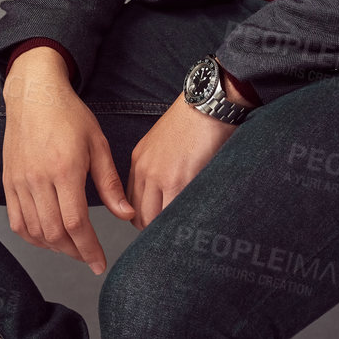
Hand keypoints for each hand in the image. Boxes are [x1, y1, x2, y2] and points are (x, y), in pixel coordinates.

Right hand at [1, 47, 135, 274]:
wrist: (33, 94)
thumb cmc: (69, 115)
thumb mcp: (98, 144)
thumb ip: (109, 183)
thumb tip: (125, 215)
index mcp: (65, 169)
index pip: (76, 223)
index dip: (89, 249)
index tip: (99, 263)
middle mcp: (38, 178)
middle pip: (54, 232)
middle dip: (74, 252)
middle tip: (88, 257)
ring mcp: (19, 181)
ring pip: (34, 230)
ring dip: (54, 247)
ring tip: (71, 247)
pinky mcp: (8, 181)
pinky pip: (16, 220)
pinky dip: (31, 236)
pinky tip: (46, 237)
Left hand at [127, 76, 247, 228]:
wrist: (205, 104)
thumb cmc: (192, 122)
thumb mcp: (163, 144)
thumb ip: (159, 168)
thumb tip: (167, 195)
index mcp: (139, 161)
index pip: (133, 202)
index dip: (146, 217)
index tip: (160, 224)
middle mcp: (144, 171)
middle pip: (140, 216)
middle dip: (154, 229)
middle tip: (173, 234)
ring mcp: (160, 177)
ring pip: (154, 220)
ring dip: (168, 229)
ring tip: (184, 232)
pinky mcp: (180, 181)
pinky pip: (175, 213)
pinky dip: (183, 222)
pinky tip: (194, 222)